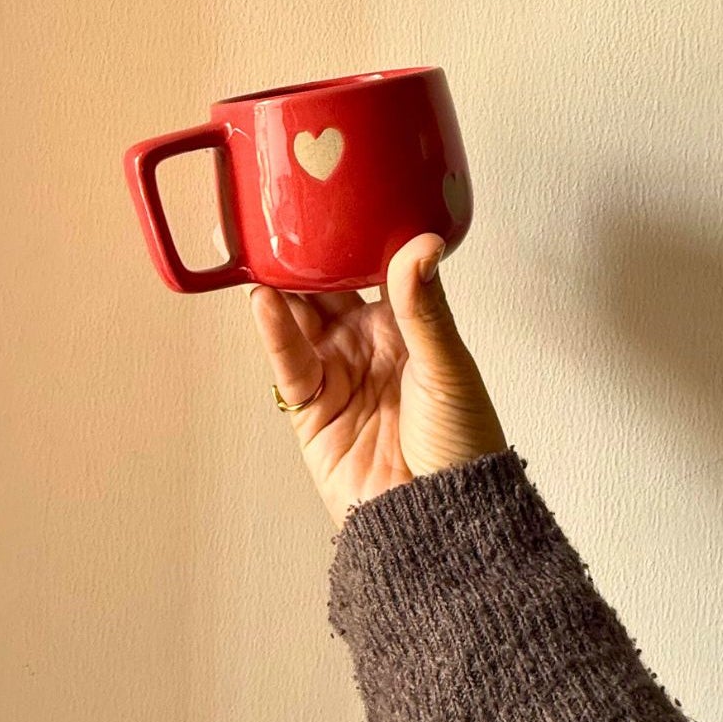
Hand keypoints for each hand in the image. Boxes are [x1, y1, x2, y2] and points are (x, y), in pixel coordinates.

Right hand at [248, 233, 506, 525]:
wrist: (443, 521)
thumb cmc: (463, 447)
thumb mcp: (448, 368)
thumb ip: (424, 307)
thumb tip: (422, 244)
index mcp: (406, 326)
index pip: (369, 267)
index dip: (348, 236)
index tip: (329, 199)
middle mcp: (367, 344)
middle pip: (325, 287)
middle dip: (300, 255)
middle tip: (276, 216)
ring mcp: (337, 373)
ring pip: (299, 319)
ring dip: (279, 286)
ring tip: (259, 248)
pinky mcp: (311, 409)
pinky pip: (288, 363)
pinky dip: (273, 331)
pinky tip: (263, 300)